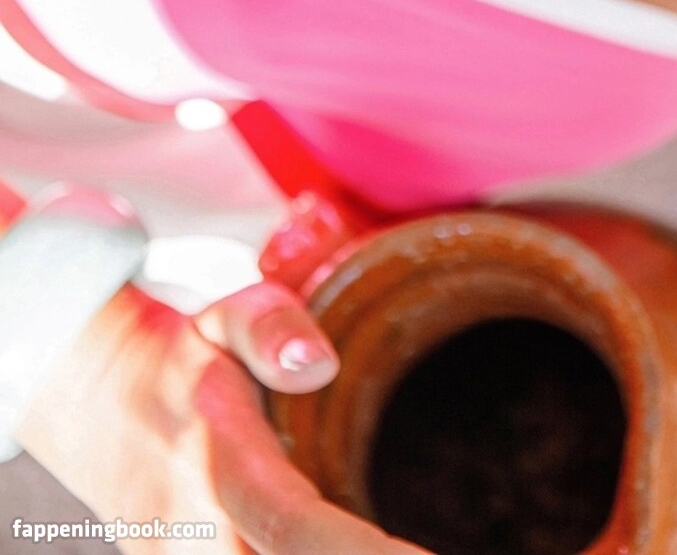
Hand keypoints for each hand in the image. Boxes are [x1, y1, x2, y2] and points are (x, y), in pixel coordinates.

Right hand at [13, 208, 421, 553]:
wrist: (88, 393)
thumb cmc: (184, 355)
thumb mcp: (231, 316)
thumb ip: (276, 331)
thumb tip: (320, 364)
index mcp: (221, 465)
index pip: (296, 531)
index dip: (358, 550)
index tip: (418, 552)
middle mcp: (194, 533)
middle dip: (345, 554)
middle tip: (417, 543)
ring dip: (319, 554)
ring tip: (377, 538)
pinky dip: (281, 553)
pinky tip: (330, 536)